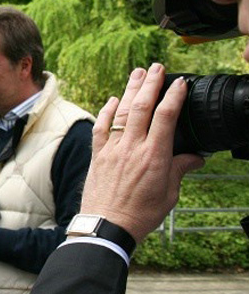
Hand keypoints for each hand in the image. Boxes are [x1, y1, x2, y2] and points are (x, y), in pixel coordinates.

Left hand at [80, 64, 204, 243]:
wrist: (106, 225)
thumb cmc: (140, 214)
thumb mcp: (169, 194)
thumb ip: (180, 170)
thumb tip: (195, 157)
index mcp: (154, 156)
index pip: (166, 117)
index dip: (173, 96)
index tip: (180, 83)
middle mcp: (132, 147)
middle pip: (141, 107)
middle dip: (150, 84)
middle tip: (156, 67)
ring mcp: (112, 149)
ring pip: (120, 112)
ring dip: (129, 90)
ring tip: (137, 73)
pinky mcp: (97, 154)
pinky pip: (101, 126)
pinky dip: (105, 110)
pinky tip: (111, 100)